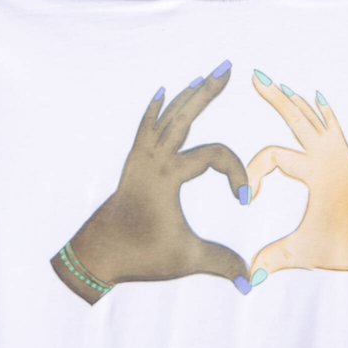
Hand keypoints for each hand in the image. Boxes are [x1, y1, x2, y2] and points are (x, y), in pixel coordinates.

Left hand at [51, 62, 250, 304]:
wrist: (97, 254)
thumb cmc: (140, 255)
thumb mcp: (185, 260)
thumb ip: (221, 263)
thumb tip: (251, 280)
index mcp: (167, 176)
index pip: (214, 155)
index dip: (237, 173)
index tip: (244, 202)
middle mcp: (153, 160)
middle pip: (185, 115)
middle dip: (208, 92)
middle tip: (227, 68)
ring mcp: (140, 159)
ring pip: (166, 118)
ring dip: (187, 97)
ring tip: (205, 77)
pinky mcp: (133, 164)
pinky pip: (145, 128)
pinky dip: (155, 110)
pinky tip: (162, 94)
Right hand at [246, 73, 347, 292]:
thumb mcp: (306, 252)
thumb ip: (273, 260)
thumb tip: (246, 279)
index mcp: (317, 172)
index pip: (273, 156)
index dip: (252, 173)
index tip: (245, 202)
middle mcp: (329, 157)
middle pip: (297, 117)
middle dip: (274, 98)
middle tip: (256, 76)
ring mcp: (339, 156)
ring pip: (313, 119)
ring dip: (294, 102)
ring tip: (278, 84)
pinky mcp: (345, 162)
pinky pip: (332, 128)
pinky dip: (322, 112)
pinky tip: (318, 98)